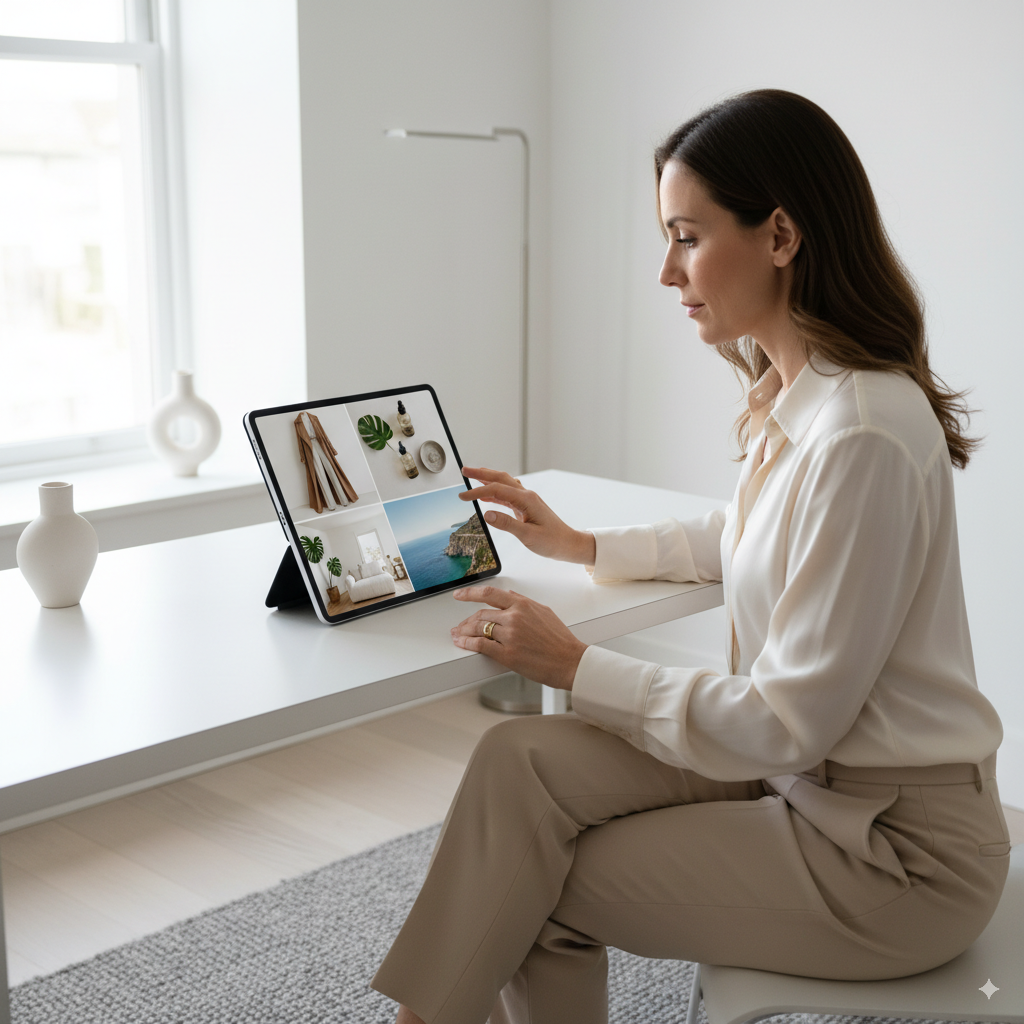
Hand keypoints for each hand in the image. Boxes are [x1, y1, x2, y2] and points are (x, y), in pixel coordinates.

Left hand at [451, 585, 586, 689]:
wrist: (569, 661)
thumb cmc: (560, 640)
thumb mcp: (543, 611)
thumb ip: (523, 601)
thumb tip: (508, 594)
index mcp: (522, 605)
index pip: (489, 593)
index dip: (470, 593)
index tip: (460, 594)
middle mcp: (514, 617)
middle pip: (480, 614)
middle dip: (467, 621)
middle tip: (461, 625)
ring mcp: (509, 635)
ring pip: (478, 628)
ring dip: (464, 632)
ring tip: (458, 635)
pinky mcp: (507, 654)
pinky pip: (480, 645)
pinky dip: (467, 643)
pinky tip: (462, 643)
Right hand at [460, 466, 595, 563]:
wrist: (568, 544)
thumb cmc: (552, 541)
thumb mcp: (528, 535)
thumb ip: (506, 524)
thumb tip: (487, 514)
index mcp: (526, 500)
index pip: (497, 490)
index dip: (477, 491)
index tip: (462, 496)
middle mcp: (526, 496)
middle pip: (500, 478)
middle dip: (481, 473)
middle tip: (464, 471)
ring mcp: (526, 500)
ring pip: (504, 484)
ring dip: (488, 480)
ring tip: (472, 478)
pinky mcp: (526, 507)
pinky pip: (507, 495)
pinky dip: (494, 493)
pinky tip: (485, 497)